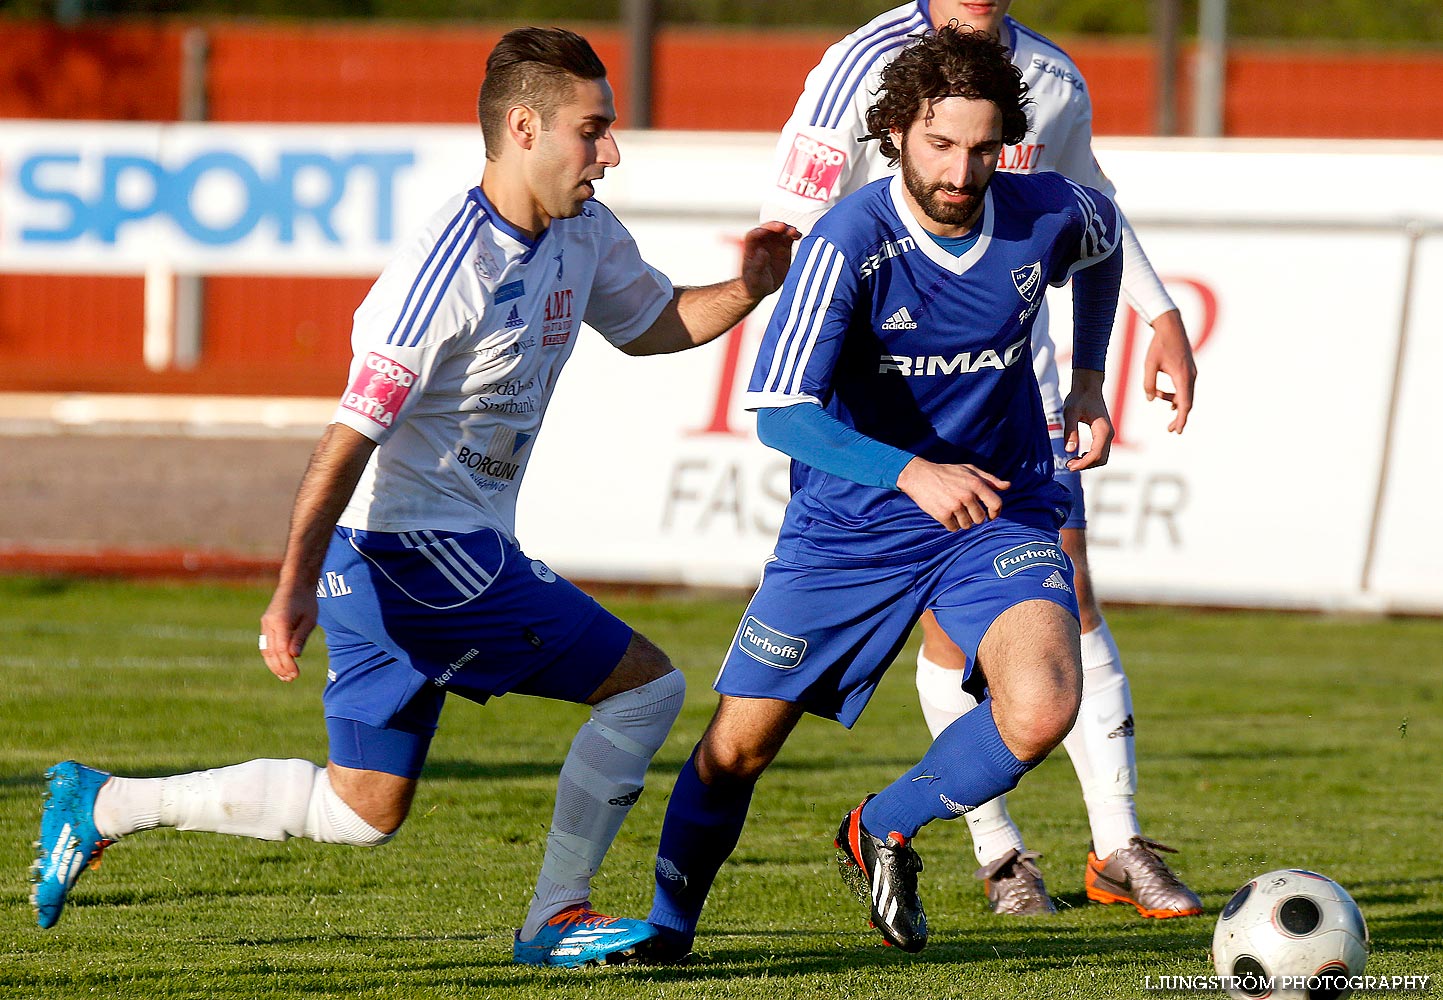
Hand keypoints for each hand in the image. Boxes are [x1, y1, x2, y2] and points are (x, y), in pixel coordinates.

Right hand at [259, 580, 317, 681]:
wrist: (295, 583)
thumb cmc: (306, 601)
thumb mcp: (309, 619)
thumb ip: (301, 637)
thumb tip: (294, 656)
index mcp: (280, 621)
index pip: (282, 649)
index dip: (288, 664)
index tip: (296, 674)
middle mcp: (269, 623)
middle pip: (271, 652)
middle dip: (280, 668)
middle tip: (291, 679)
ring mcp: (265, 623)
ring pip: (266, 650)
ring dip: (273, 665)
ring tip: (284, 677)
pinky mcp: (265, 624)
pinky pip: (266, 644)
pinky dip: (271, 657)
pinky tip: (279, 665)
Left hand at [740, 221, 801, 299]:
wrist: (761, 288)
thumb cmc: (752, 283)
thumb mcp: (752, 277)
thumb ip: (757, 265)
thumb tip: (762, 252)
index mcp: (749, 248)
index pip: (754, 235)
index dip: (761, 231)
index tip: (767, 231)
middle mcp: (761, 243)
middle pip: (768, 229)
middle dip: (775, 227)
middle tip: (783, 227)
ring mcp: (773, 244)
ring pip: (779, 231)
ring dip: (786, 229)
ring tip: (793, 232)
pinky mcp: (783, 248)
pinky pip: (789, 238)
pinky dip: (793, 235)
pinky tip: (798, 236)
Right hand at [897, 456, 1010, 530]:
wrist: (919, 476)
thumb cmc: (947, 472)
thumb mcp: (969, 470)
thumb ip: (989, 479)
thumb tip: (1007, 486)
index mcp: (976, 483)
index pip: (996, 504)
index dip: (996, 512)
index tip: (991, 515)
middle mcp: (967, 495)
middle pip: (980, 518)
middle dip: (974, 517)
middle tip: (965, 509)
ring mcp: (954, 506)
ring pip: (967, 525)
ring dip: (962, 521)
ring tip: (954, 511)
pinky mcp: (942, 514)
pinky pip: (953, 528)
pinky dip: (950, 524)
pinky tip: (946, 514)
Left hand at [1063, 369, 1113, 470]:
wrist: (1088, 387)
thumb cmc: (1079, 398)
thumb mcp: (1070, 413)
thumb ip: (1070, 431)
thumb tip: (1069, 450)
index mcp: (1102, 430)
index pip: (1096, 454)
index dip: (1083, 463)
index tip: (1069, 466)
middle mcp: (1109, 434)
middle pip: (1101, 459)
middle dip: (1086, 465)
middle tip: (1068, 466)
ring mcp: (1108, 434)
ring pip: (1102, 457)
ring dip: (1088, 463)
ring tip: (1071, 462)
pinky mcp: (1104, 434)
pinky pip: (1100, 451)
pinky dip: (1090, 457)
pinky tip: (1077, 456)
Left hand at [1143, 308, 1195, 432]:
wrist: (1171, 327)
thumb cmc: (1159, 345)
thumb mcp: (1149, 365)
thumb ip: (1148, 384)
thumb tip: (1150, 399)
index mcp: (1182, 377)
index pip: (1184, 404)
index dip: (1181, 419)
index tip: (1178, 431)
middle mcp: (1191, 377)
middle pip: (1187, 403)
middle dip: (1179, 417)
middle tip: (1171, 430)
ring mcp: (1192, 374)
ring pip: (1185, 395)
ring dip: (1173, 402)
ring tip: (1156, 396)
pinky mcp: (1189, 371)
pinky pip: (1184, 388)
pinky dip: (1175, 394)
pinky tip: (1164, 396)